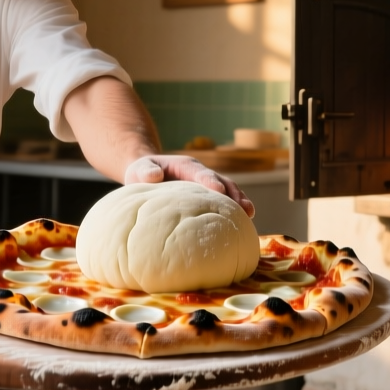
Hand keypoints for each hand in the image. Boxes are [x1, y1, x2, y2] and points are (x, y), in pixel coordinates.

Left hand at [124, 155, 254, 216]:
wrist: (148, 175)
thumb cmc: (143, 172)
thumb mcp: (139, 169)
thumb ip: (145, 171)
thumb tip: (154, 175)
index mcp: (186, 166)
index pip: (200, 173)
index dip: (210, 181)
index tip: (220, 192)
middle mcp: (201, 174)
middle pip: (222, 181)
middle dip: (233, 194)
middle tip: (243, 207)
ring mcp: (207, 186)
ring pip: (228, 191)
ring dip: (239, 202)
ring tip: (250, 215)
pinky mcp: (208, 198)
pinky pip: (224, 202)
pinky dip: (234, 211)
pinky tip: (242, 224)